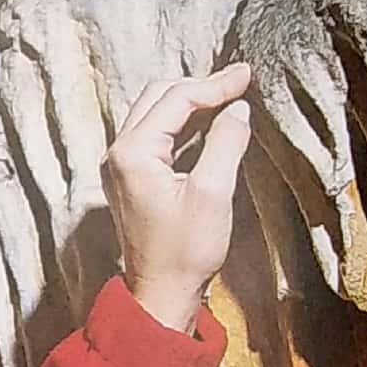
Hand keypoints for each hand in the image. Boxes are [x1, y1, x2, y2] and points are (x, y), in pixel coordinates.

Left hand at [102, 64, 252, 333]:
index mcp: (133, 152)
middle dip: (200, 85)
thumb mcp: (214, 193)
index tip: (247, 74)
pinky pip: (155, 135)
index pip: (176, 99)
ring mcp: (120, 165)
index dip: (215, 84)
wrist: (161, 293)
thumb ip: (225, 143)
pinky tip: (210, 121)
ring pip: (155, 113)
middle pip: (159, 97)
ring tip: (230, 95)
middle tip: (240, 80)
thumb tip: (238, 109)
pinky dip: (183, 123)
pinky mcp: (130, 178)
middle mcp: (118, 153)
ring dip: (190, 102)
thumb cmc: (185, 251)